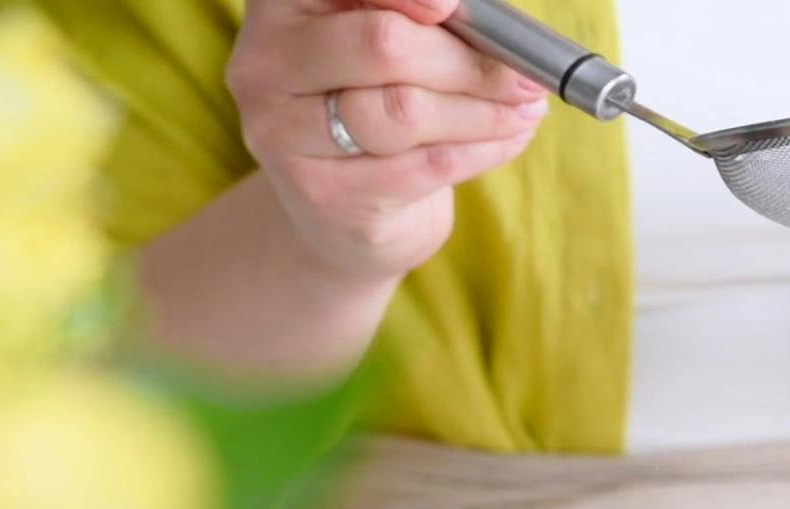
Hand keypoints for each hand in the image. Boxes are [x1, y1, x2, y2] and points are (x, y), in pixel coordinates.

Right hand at [225, 0, 549, 283]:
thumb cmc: (370, 96)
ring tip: (525, 105)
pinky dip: (483, 147)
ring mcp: (286, 137)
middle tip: (523, 71)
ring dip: (484, 109)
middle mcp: (264, 67)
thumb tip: (486, 19)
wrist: (340, 208)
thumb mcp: (382, 35)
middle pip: (382, 46)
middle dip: (466, 59)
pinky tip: (510, 135)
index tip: (450, 7)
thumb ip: (418, 12)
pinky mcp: (326, 196)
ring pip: (406, 112)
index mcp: (279, 4)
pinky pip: (425, 164)